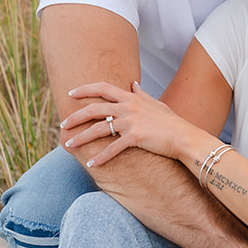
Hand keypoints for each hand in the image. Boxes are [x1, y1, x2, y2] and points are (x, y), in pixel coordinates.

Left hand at [61, 81, 198, 167]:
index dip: (84, 89)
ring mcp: (131, 122)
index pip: (103, 88)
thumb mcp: (156, 103)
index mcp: (131, 97)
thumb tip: (133, 83)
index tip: (71, 93)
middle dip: (75, 116)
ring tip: (68, 145)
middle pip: (94, 108)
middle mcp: (128, 107)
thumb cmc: (171, 122)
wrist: (185, 137)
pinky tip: (91, 164)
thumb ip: (141, 93)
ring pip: (98, 129)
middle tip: (62, 124)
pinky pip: (112, 148)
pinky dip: (100, 157)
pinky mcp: (135, 137)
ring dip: (81, 138)